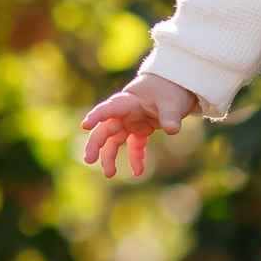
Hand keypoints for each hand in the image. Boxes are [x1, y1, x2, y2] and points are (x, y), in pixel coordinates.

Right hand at [80, 71, 200, 178]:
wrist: (175, 86)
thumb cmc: (169, 89)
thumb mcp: (172, 102)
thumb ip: (170, 116)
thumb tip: (172, 130)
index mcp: (129, 101)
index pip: (110, 108)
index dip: (97, 115)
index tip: (85, 125)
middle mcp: (125, 113)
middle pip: (105, 128)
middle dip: (96, 144)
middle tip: (89, 160)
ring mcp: (131, 123)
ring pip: (114, 141)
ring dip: (109, 157)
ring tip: (109, 174)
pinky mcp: (140, 130)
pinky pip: (134, 146)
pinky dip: (136, 158)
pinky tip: (139, 172)